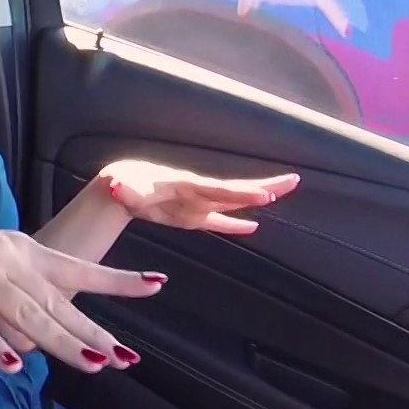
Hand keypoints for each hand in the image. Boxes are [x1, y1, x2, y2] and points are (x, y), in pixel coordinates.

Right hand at [0, 215, 164, 371]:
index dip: (117, 280)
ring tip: (92, 364)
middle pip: (58, 303)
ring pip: (29, 316)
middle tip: (124, 357)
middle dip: (92, 332)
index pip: (78, 268)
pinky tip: (16, 366)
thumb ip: (22, 296)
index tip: (155, 286)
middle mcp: (8, 260)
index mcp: (24, 250)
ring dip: (62, 343)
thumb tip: (42, 343)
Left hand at [101, 160, 298, 234]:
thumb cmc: (123, 184)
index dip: (241, 193)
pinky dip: (233, 225)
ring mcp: (196, 204)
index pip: (219, 190)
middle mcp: (197, 192)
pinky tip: (252, 227)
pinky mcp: (191, 217)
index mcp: (185, 185)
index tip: (265, 194)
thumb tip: (116, 186)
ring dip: (256, 198)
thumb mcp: (123, 187)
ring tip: (283, 193)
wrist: (120, 186)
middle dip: (263, 186)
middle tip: (292, 181)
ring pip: (233, 202)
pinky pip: (217, 221)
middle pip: (236, 191)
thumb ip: (124, 190)